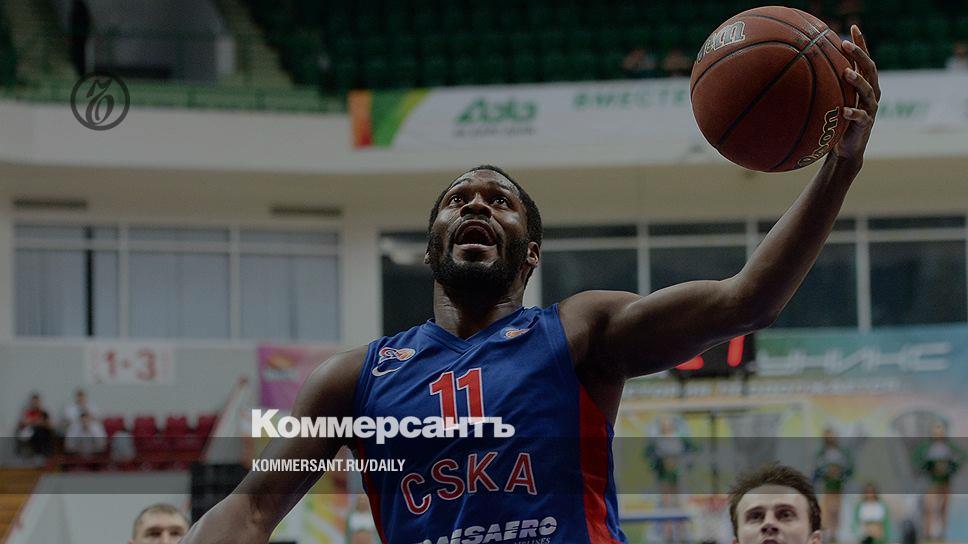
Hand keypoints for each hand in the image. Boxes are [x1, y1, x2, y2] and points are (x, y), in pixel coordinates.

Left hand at [834, 25, 879, 162]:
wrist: (846, 149)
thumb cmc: (837, 121)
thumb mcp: (832, 100)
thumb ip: (826, 84)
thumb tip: (802, 67)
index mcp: (864, 84)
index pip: (864, 59)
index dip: (861, 43)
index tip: (853, 26)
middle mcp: (871, 92)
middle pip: (870, 69)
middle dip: (859, 55)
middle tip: (846, 45)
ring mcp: (870, 108)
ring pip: (868, 90)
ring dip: (858, 81)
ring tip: (846, 73)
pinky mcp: (866, 124)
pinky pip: (861, 117)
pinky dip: (853, 113)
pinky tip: (844, 111)